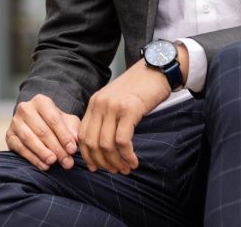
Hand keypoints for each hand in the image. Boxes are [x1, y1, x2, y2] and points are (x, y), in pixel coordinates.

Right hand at [6, 94, 79, 170]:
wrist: (35, 122)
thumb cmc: (54, 121)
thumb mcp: (66, 121)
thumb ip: (72, 129)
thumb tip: (75, 141)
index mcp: (41, 101)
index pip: (53, 119)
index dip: (64, 136)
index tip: (72, 150)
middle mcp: (25, 108)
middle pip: (42, 131)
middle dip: (56, 148)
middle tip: (66, 161)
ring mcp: (15, 122)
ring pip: (29, 139)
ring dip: (43, 153)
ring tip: (54, 162)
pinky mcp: (9, 136)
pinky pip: (20, 148)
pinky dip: (33, 158)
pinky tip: (44, 165)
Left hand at [78, 59, 171, 174]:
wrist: (157, 69)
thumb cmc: (140, 86)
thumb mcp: (117, 99)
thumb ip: (107, 116)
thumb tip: (103, 144)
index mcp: (95, 102)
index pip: (82, 134)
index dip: (87, 155)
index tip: (96, 167)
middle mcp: (100, 104)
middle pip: (92, 142)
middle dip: (102, 162)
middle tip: (114, 171)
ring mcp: (114, 106)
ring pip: (106, 145)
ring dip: (116, 162)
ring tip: (126, 169)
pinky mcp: (129, 110)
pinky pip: (122, 141)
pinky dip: (127, 155)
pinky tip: (134, 161)